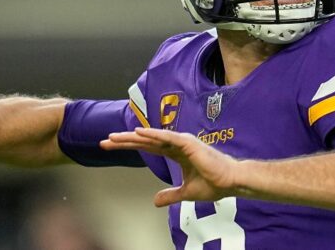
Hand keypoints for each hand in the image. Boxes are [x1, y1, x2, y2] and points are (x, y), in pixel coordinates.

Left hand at [101, 127, 239, 206]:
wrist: (230, 183)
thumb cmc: (212, 184)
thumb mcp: (185, 193)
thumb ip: (170, 195)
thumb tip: (155, 201)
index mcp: (175, 152)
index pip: (146, 147)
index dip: (128, 146)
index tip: (110, 146)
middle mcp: (175, 144)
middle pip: (144, 140)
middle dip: (123, 141)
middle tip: (104, 141)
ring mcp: (181, 142)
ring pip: (151, 137)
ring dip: (132, 137)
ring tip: (114, 137)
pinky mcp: (188, 143)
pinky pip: (166, 138)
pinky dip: (152, 135)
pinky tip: (138, 133)